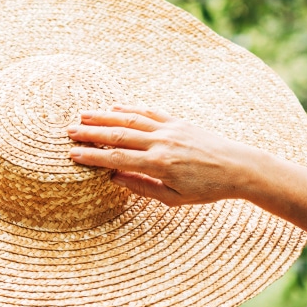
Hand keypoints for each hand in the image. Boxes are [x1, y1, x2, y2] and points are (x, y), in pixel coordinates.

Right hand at [66, 105, 260, 205]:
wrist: (238, 167)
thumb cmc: (207, 189)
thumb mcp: (174, 198)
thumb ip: (142, 187)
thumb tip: (114, 178)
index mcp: (160, 165)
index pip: (118, 159)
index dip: (93, 157)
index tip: (73, 154)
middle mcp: (162, 143)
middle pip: (119, 136)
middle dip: (91, 133)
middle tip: (69, 132)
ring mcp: (170, 129)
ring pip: (130, 120)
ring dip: (104, 117)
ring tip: (82, 116)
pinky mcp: (178, 122)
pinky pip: (148, 113)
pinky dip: (129, 109)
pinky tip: (114, 108)